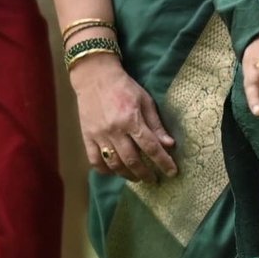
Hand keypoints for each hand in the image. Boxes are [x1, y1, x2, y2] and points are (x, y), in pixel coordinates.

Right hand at [71, 51, 176, 180]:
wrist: (95, 77)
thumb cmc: (124, 87)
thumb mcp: (146, 101)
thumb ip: (156, 124)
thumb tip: (169, 144)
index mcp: (132, 120)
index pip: (151, 147)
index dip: (163, 162)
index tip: (172, 172)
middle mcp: (115, 130)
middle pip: (132, 160)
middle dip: (145, 174)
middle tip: (154, 180)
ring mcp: (99, 135)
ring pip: (114, 164)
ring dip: (127, 175)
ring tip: (136, 178)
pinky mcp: (87, 137)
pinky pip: (94, 160)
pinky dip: (105, 170)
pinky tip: (114, 172)